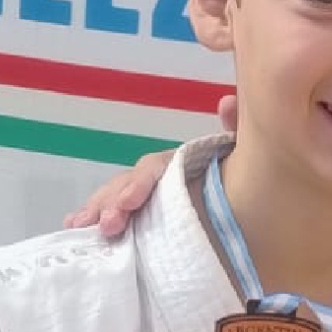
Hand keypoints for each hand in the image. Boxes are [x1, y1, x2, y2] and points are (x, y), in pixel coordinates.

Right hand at [62, 95, 238, 235]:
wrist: (256, 220)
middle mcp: (161, 181)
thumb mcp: (242, 156)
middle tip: (106, 225)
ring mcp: (152, 202)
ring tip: (79, 227)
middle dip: (112, 202)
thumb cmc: (246, 180)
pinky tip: (75, 229)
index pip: (155, 168)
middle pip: (129, 185)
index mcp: (181, 165)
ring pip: (118, 200)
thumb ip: (234, 133)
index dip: (139, 184)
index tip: (128, 203)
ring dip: (98, 210)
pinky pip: (118, 218)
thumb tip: (227, 102)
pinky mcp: (147, 225)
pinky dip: (95, 219)